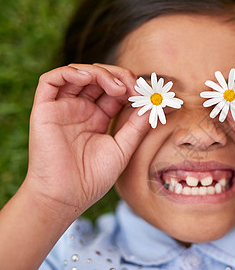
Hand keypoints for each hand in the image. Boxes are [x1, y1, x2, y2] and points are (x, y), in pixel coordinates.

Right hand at [24, 64, 148, 216]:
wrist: (67, 197)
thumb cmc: (94, 178)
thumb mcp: (123, 148)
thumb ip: (137, 125)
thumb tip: (154, 104)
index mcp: (98, 118)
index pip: (114, 91)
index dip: (131, 87)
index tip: (147, 92)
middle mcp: (80, 109)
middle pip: (99, 78)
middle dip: (119, 76)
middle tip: (135, 87)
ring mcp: (62, 108)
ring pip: (78, 74)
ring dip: (100, 72)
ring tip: (119, 87)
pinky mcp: (45, 109)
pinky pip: (52, 80)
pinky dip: (70, 72)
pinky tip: (89, 78)